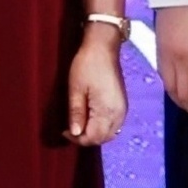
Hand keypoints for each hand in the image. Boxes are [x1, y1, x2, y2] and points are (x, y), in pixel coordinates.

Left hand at [64, 30, 127, 145]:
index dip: (77, 139)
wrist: (103, 48)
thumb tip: (75, 133)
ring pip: (110, 133)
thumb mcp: (76, 89)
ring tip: (79, 125)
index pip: (93, 137)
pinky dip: (102, 127)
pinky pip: (114, 124)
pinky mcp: (122, 105)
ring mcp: (123, 109)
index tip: (64, 131)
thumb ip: (76, 113)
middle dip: (86, 138)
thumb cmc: (87, 66)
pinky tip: (90, 119)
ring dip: (95, 134)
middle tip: (70, 129)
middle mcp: (119, 114)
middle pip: (103, 138)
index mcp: (107, 110)